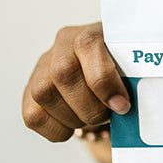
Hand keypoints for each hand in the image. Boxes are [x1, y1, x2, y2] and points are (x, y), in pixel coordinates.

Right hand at [22, 23, 130, 141]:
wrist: (105, 78)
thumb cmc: (122, 72)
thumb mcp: (133, 66)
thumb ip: (133, 78)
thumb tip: (127, 104)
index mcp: (91, 33)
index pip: (88, 47)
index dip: (104, 80)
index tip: (122, 105)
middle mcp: (63, 45)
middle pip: (64, 73)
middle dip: (90, 105)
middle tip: (108, 116)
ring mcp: (43, 67)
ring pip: (44, 93)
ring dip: (74, 117)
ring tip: (93, 119)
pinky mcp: (30, 92)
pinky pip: (33, 116)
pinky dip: (57, 129)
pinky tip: (74, 126)